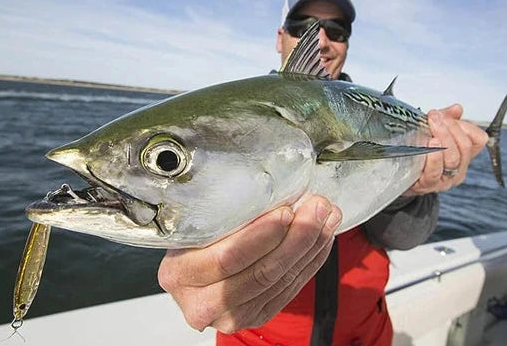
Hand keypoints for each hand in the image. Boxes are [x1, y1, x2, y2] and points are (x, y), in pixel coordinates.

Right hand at [157, 196, 341, 333]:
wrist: (191, 274)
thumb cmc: (192, 240)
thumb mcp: (194, 226)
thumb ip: (220, 217)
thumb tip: (270, 189)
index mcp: (179, 274)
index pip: (227, 258)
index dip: (261, 236)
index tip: (286, 210)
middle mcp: (201, 304)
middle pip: (260, 273)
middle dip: (297, 238)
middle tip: (318, 207)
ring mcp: (229, 316)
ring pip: (279, 282)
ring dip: (310, 247)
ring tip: (327, 217)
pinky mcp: (254, 318)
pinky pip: (289, 290)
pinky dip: (310, 262)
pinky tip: (320, 239)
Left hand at [404, 104, 487, 195]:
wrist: (396, 176)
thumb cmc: (417, 153)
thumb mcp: (431, 133)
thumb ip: (445, 120)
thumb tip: (457, 109)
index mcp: (463, 155)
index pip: (478, 139)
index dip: (465, 126)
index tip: (446, 116)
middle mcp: (458, 169)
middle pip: (465, 147)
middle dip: (450, 128)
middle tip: (434, 117)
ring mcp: (445, 180)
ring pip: (453, 159)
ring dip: (444, 138)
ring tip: (433, 126)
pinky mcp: (428, 186)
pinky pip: (435, 172)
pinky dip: (434, 157)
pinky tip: (429, 145)